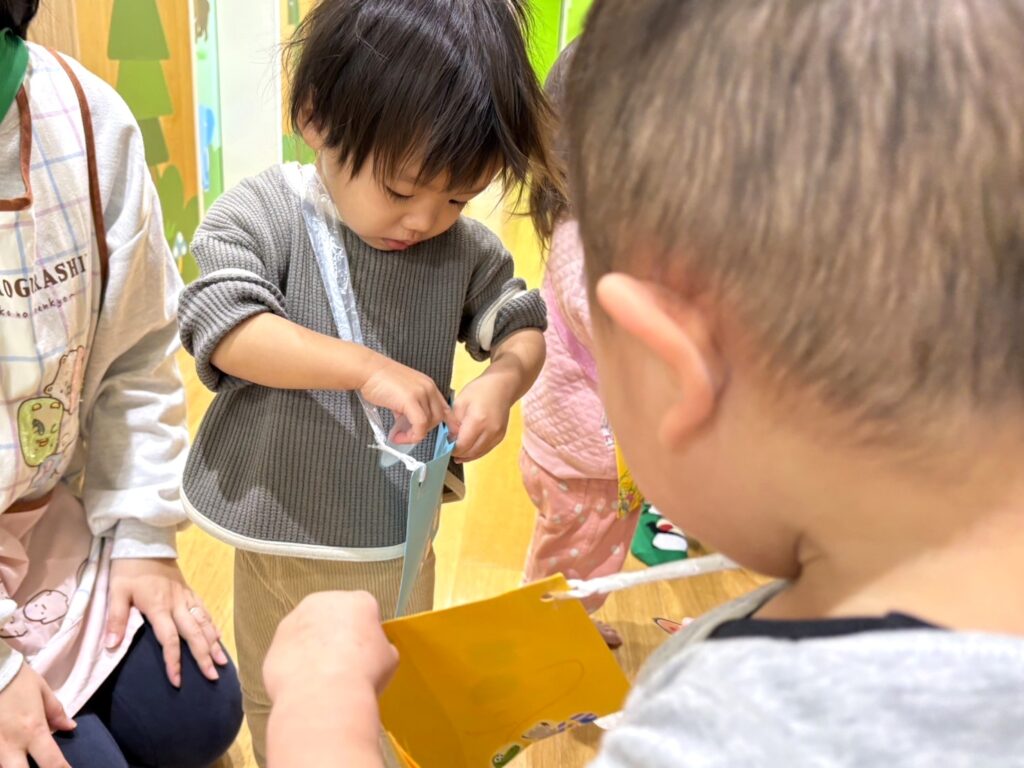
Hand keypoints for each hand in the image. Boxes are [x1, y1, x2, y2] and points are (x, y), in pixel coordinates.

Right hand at [0, 664, 74, 767]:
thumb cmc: (16, 678)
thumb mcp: (41, 690)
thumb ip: (56, 712)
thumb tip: (71, 727)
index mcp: (33, 731)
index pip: (52, 762)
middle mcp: (11, 744)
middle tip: (42, 766)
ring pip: (3, 767)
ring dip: (15, 766)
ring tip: (24, 761)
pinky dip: (2, 758)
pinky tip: (9, 757)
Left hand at [105, 559, 227, 686]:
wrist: (145, 542)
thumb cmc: (128, 568)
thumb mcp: (116, 592)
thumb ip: (116, 619)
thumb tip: (111, 646)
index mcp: (158, 607)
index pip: (170, 640)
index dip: (174, 661)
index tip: (177, 681)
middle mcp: (177, 604)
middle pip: (194, 634)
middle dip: (204, 657)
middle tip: (213, 677)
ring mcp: (186, 597)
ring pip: (204, 623)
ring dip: (214, 643)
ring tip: (222, 662)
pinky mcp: (189, 591)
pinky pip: (205, 610)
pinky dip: (213, 625)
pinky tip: (218, 637)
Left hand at [264, 591, 397, 701]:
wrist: (323, 695)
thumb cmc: (363, 673)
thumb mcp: (389, 659)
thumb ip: (381, 647)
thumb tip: (375, 652)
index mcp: (358, 601)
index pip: (365, 610)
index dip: (367, 632)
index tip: (367, 651)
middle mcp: (324, 602)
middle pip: (332, 615)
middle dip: (336, 634)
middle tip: (344, 663)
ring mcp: (294, 621)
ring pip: (307, 632)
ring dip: (313, 648)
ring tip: (323, 678)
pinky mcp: (275, 643)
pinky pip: (289, 653)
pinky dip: (295, 665)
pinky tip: (306, 685)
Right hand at [359, 356, 451, 443]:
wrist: (367, 370)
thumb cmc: (379, 380)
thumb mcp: (401, 393)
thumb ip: (409, 407)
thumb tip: (408, 425)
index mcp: (428, 385)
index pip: (445, 407)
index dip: (447, 423)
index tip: (445, 435)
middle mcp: (428, 388)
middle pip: (439, 418)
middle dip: (424, 430)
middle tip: (408, 434)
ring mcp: (421, 393)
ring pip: (429, 423)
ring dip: (415, 435)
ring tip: (399, 436)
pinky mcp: (411, 400)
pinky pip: (419, 425)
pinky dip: (411, 436)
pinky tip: (397, 436)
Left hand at [451, 375, 513, 461]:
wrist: (502, 386)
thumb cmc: (479, 390)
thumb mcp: (460, 402)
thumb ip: (454, 422)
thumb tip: (450, 439)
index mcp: (478, 421)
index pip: (462, 445)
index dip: (451, 448)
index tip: (443, 445)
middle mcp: (490, 431)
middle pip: (470, 452)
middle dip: (457, 452)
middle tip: (447, 448)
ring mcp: (497, 435)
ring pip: (478, 454)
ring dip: (466, 455)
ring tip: (456, 452)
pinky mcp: (501, 437)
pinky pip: (485, 450)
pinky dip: (475, 452)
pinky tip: (467, 451)